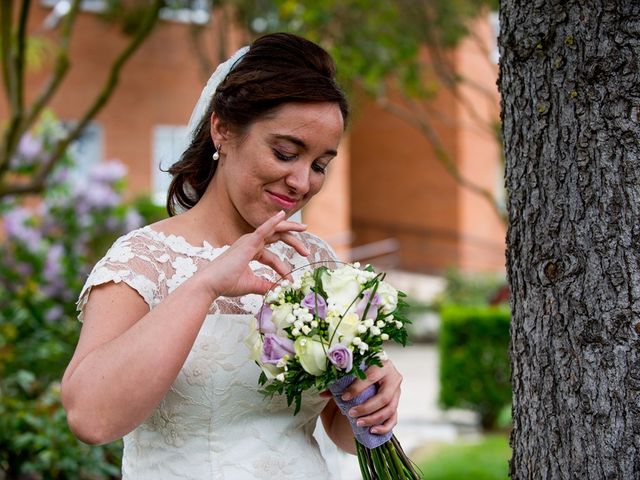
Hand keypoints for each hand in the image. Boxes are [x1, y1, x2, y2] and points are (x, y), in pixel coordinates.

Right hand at [195, 211, 309, 297]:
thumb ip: (266, 286)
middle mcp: (250, 243)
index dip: (282, 268)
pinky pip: (263, 229)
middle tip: (306, 249)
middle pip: (276, 237)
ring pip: (274, 230)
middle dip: (292, 241)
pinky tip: (282, 215)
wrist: (210, 284)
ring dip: (289, 229)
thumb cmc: (226, 284)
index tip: (290, 281)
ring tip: (304, 228)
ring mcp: (248, 241)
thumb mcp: (251, 285)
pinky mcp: (247, 242)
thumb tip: (278, 289)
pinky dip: (273, 221)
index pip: (272, 256)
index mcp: (250, 252)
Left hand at [324, 360, 401, 434]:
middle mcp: (393, 378)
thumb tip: (321, 394)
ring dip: (373, 419)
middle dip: (366, 408)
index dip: (357, 389)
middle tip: (351, 414)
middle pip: (383, 397)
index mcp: (383, 365)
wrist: (379, 370)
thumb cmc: (364, 370)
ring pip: (389, 410)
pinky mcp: (397, 404)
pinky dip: (383, 427)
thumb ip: (339, 383)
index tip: (344, 397)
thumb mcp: (354, 373)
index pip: (371, 378)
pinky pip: (394, 419)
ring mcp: (397, 392)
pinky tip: (372, 430)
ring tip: (359, 423)